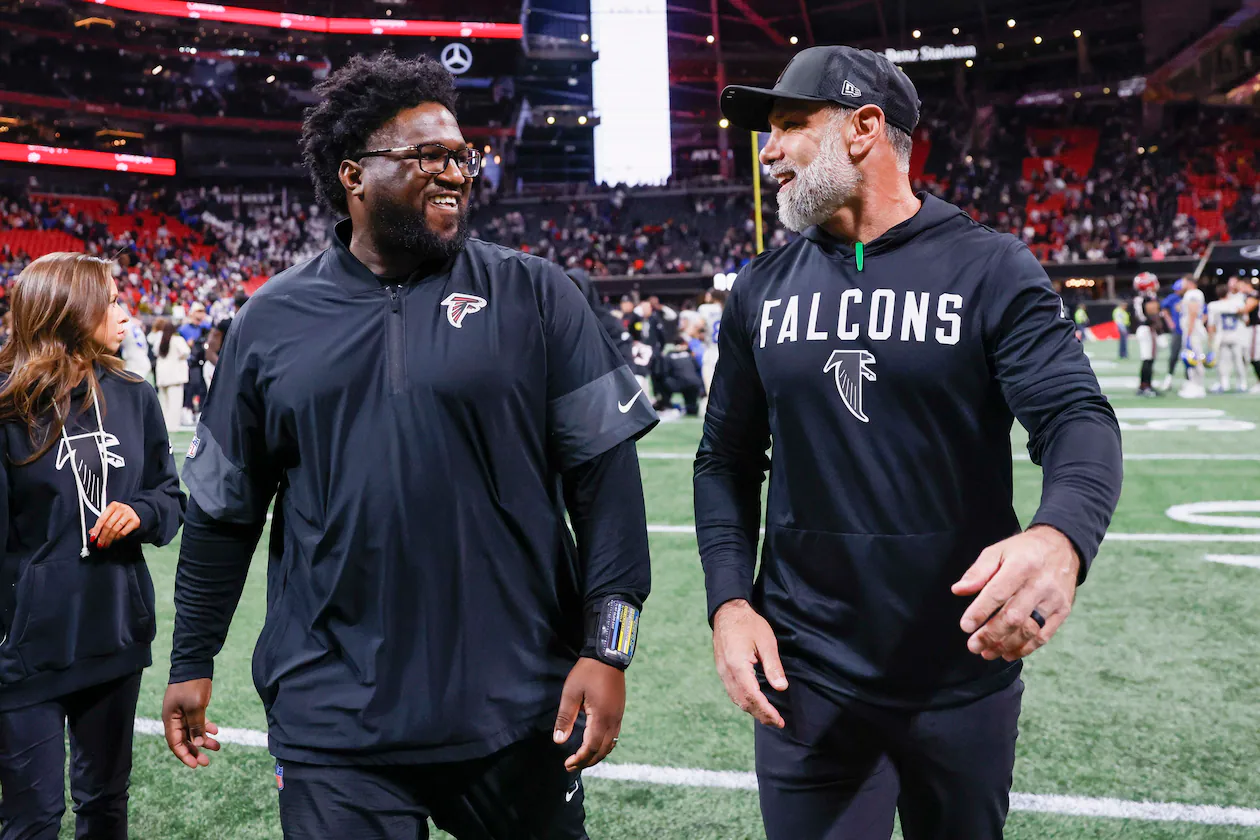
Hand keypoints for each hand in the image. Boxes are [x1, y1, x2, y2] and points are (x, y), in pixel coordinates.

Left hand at [91, 502, 139, 549]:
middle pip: (108, 525)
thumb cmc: (122, 515)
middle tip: (99, 544)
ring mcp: (129, 515)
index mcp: (113, 506)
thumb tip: (92, 532)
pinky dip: (117, 538)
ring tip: (106, 544)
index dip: (96, 529)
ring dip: (109, 539)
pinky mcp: (135, 521)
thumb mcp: (111, 515)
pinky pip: (123, 532)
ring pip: (115, 529)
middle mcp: (121, 509)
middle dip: (102, 536)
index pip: (102, 519)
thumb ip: (102, 523)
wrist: (137, 512)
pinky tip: (114, 540)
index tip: (93, 537)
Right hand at [162, 679, 220, 768]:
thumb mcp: (194, 707)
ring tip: (217, 747)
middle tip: (206, 761)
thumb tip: (199, 743)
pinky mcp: (194, 707)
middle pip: (184, 740)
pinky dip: (207, 728)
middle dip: (195, 751)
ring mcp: (185, 713)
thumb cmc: (191, 686)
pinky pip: (199, 722)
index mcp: (170, 720)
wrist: (195, 666)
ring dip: (204, 740)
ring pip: (194, 732)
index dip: (184, 755)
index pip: (175, 743)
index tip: (195, 764)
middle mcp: (176, 719)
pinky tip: (216, 731)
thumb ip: (196, 725)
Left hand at [553, 658, 624, 772]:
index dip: (579, 759)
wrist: (608, 656)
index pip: (591, 747)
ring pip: (610, 745)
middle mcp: (613, 720)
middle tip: (572, 766)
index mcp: (601, 717)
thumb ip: (565, 718)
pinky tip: (594, 744)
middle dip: (587, 761)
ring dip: (596, 755)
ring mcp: (619, 716)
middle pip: (602, 750)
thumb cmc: (587, 672)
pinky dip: (604, 746)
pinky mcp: (619, 712)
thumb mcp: (571, 693)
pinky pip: (614, 736)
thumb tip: (559, 740)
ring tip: (582, 759)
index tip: (567, 764)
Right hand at [711, 599, 786, 727]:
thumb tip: (781, 688)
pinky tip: (754, 702)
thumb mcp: (766, 641)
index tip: (778, 720)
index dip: (766, 711)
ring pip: (736, 699)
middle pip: (743, 701)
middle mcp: (727, 672)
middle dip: (761, 714)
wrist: (727, 612)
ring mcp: (721, 672)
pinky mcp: (721, 670)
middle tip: (777, 722)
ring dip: (752, 710)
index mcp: (738, 665)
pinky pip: (732, 692)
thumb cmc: (748, 624)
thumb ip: (773, 666)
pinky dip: (744, 701)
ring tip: (768, 716)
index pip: (753, 696)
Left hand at [952, 525, 1080, 661]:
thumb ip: (978, 571)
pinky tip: (1008, 653)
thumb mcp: (998, 551)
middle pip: (1014, 616)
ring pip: (1029, 630)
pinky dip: (1025, 648)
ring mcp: (1054, 599)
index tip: (965, 626)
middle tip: (973, 646)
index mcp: (1021, 565)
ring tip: (987, 652)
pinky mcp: (1063, 611)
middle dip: (991, 634)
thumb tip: (958, 590)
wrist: (1063, 547)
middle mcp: (1040, 584)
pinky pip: (1044, 635)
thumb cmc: (1023, 551)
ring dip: (1006, 645)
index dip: (980, 611)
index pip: (998, 593)